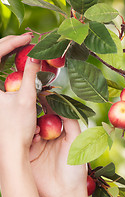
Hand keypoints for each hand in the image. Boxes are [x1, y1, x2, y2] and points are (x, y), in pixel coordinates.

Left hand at [0, 33, 39, 157]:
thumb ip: (31, 74)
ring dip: (7, 53)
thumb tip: (36, 55)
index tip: (30, 38)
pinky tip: (19, 65)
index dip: (13, 42)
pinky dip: (7, 65)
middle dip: (9, 44)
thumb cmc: (17, 126)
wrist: (10, 149)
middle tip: (27, 40)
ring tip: (23, 47)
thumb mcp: (27, 98)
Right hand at [29, 94, 86, 196]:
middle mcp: (47, 136)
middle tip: (28, 101)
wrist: (65, 193)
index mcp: (61, 132)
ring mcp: (35, 145)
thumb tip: (62, 103)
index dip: (46, 102)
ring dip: (27, 122)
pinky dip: (22, 135)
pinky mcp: (26, 155)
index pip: (51, 113)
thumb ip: (71, 122)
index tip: (40, 92)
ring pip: (27, 128)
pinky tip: (27, 133)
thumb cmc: (75, 167)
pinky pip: (21, 141)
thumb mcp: (77, 142)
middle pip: (37, 118)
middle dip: (32, 110)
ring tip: (29, 119)